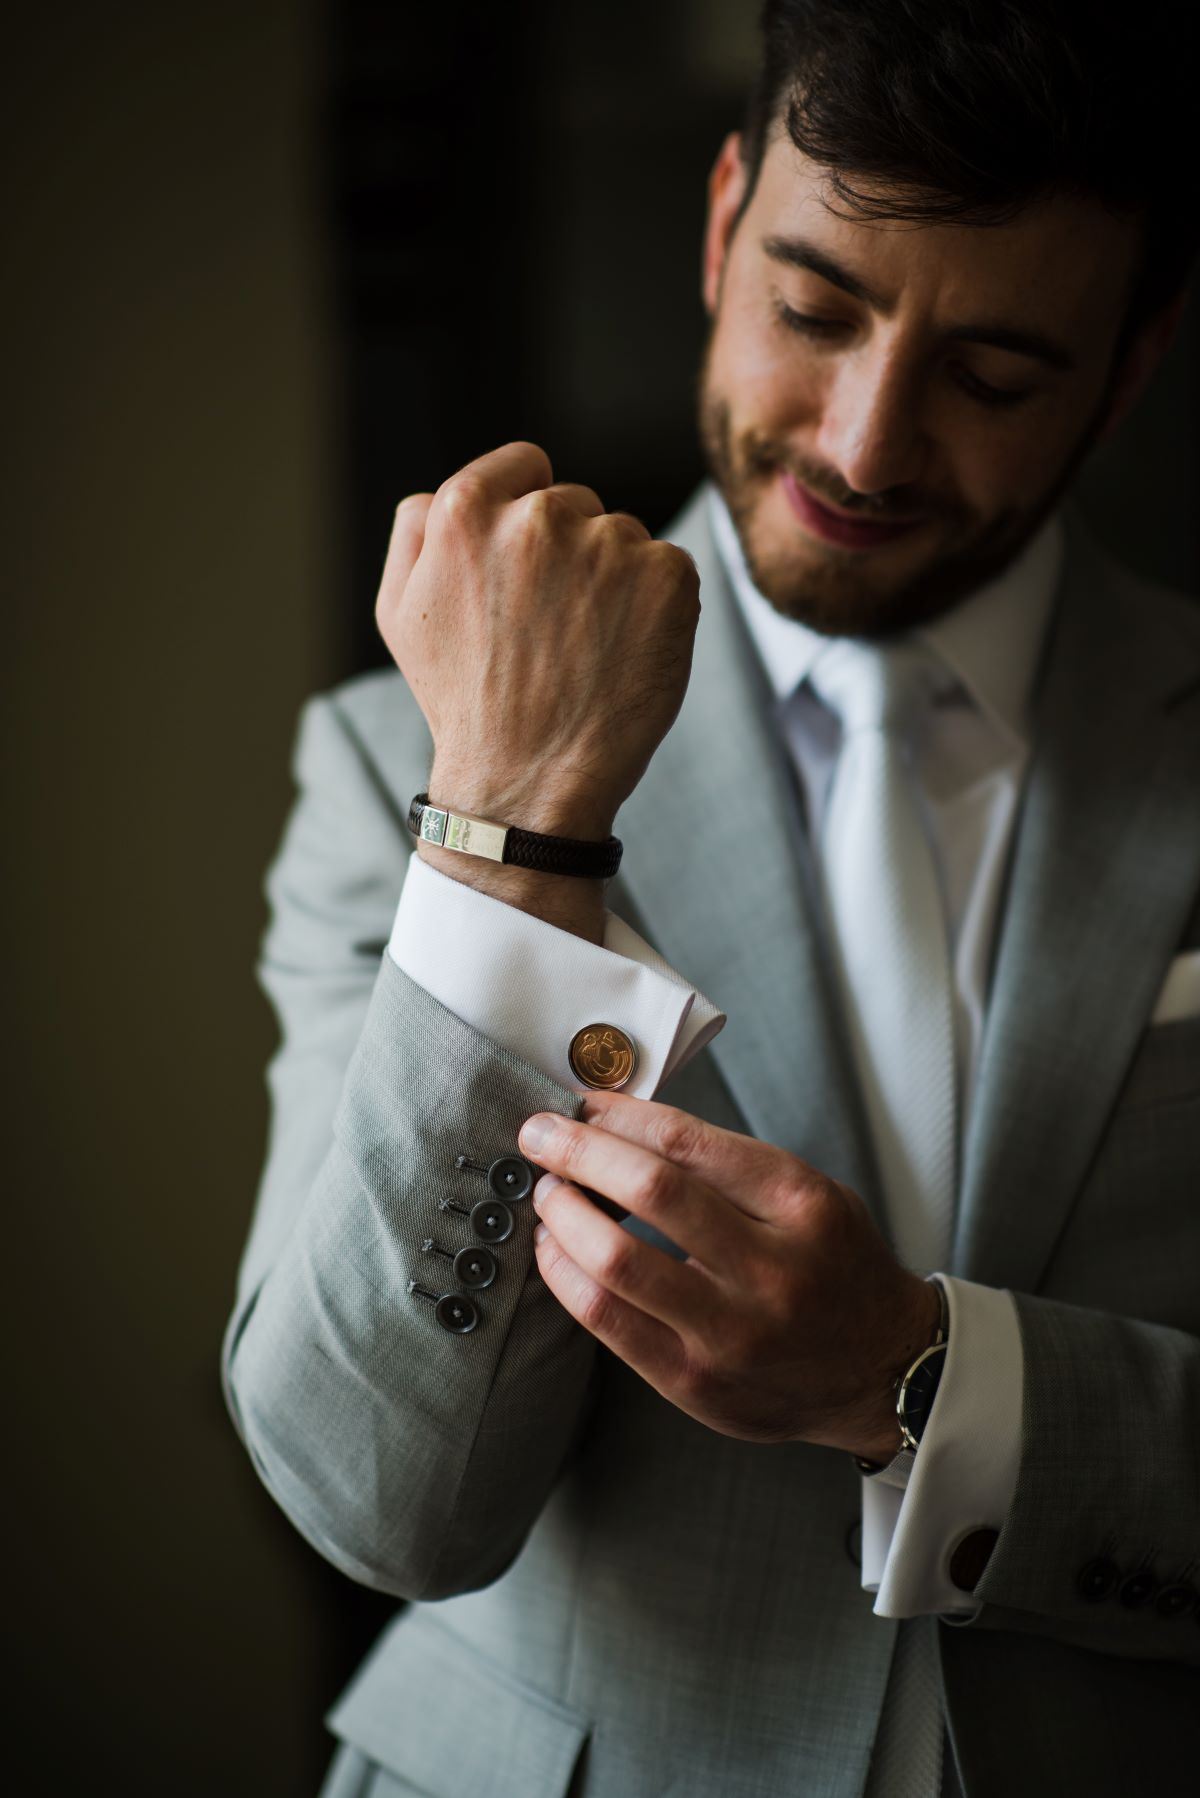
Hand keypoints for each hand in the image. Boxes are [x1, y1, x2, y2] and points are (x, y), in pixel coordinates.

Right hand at [375, 441, 701, 837]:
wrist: (526, 781)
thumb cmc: (462, 700)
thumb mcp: (399, 612)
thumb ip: (415, 531)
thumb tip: (443, 493)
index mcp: (466, 510)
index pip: (523, 465)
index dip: (526, 508)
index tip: (529, 564)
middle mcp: (539, 515)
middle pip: (572, 504)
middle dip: (567, 554)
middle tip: (548, 630)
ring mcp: (609, 544)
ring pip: (621, 540)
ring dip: (612, 582)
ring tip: (583, 650)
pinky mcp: (666, 578)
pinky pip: (667, 570)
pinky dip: (655, 608)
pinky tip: (622, 655)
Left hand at [518, 1091, 941, 1460]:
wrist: (883, 1370)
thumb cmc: (834, 1264)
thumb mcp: (810, 1191)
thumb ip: (726, 1162)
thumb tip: (618, 1120)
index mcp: (802, 1205)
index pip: (688, 1141)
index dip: (619, 1114)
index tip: (581, 1102)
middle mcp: (771, 1269)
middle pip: (650, 1191)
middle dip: (577, 1152)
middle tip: (539, 1134)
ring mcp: (732, 1334)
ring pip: (616, 1262)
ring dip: (562, 1215)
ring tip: (546, 1193)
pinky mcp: (695, 1383)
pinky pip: (607, 1322)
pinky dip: (565, 1275)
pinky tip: (553, 1250)